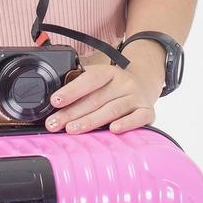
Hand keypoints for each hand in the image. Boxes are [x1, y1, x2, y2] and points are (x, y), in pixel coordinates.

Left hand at [43, 55, 163, 135]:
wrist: (144, 87)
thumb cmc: (113, 88)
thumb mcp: (99, 81)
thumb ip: (81, 87)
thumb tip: (55, 102)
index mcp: (109, 72)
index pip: (89, 80)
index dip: (71, 90)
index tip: (55, 101)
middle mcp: (124, 83)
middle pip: (96, 99)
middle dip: (72, 112)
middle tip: (55, 123)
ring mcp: (136, 97)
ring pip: (112, 109)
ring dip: (91, 121)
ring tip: (72, 129)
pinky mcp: (147, 112)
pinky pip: (138, 118)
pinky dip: (126, 124)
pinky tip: (112, 130)